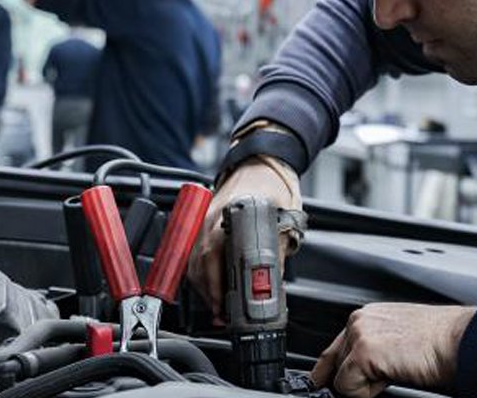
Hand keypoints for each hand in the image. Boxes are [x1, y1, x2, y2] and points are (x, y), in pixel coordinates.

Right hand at [187, 156, 300, 321]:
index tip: (225, 306)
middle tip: (222, 315)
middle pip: (199, 264)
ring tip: (217, 307)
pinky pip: (193, 254)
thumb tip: (274, 284)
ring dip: (203, 287)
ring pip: (192, 261)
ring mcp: (203, 220)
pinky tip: (210, 286)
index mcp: (229, 215)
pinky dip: (200, 273)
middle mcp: (210, 218)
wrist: (261, 161)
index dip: (217, 286)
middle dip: (208, 294)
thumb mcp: (284, 218)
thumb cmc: (272, 184)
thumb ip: (280, 251)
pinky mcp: (202, 223)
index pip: (214, 257)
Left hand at [311, 304, 476, 397]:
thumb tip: (362, 369)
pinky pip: (347, 388)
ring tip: (395, 373)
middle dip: (354, 379)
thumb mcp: (400, 339)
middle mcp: (360, 320)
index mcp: (369, 316)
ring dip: (364, 385)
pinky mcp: (363, 352)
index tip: (319, 381)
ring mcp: (360, 334)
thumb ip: (375, 348)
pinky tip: (391, 377)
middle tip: (386, 378)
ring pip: (340, 378)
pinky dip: (366, 393)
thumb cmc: (442, 341)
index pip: (336, 347)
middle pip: (334, 364)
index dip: (329, 370)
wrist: (461, 340)